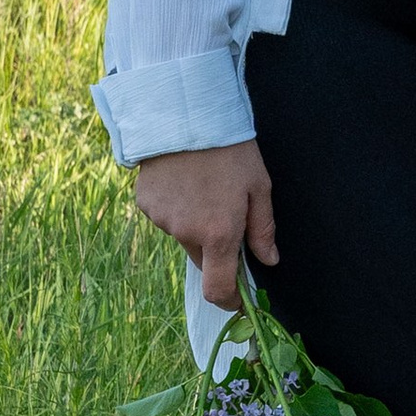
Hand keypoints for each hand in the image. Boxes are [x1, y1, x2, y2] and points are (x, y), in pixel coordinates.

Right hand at [133, 138, 278, 307]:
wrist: (185, 115)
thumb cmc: (231, 150)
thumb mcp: (259, 187)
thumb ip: (263, 229)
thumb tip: (268, 261)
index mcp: (219, 234)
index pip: (218, 289)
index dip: (229, 301)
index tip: (238, 299)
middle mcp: (187, 233)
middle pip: (203, 259)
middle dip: (217, 250)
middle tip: (228, 215)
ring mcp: (163, 220)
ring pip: (184, 237)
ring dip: (196, 225)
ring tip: (205, 187)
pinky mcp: (146, 205)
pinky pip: (166, 218)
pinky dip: (177, 208)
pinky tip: (185, 181)